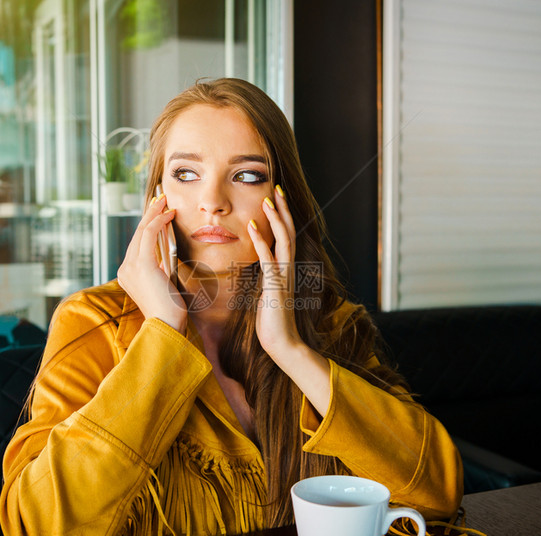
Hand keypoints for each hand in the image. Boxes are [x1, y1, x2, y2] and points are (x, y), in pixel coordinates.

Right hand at [117, 194, 186, 332]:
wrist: (166, 325)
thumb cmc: (169, 309)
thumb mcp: (163, 284)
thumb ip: (160, 268)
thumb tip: (165, 252)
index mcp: (128, 274)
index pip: (137, 244)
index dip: (148, 225)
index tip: (159, 212)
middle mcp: (125, 269)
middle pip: (137, 234)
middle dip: (149, 214)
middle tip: (161, 198)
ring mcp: (130, 267)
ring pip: (141, 231)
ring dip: (154, 213)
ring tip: (165, 201)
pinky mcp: (141, 265)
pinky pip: (148, 235)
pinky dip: (158, 221)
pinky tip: (169, 214)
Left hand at [246, 185, 300, 357]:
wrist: (282, 342)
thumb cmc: (271, 321)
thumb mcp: (267, 294)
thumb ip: (266, 278)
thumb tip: (258, 268)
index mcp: (285, 269)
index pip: (286, 236)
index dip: (282, 216)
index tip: (275, 198)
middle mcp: (289, 268)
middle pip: (289, 231)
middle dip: (283, 209)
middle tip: (277, 188)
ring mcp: (284, 275)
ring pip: (284, 239)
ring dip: (276, 218)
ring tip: (268, 199)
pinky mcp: (276, 285)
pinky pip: (269, 258)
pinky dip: (260, 240)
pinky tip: (251, 226)